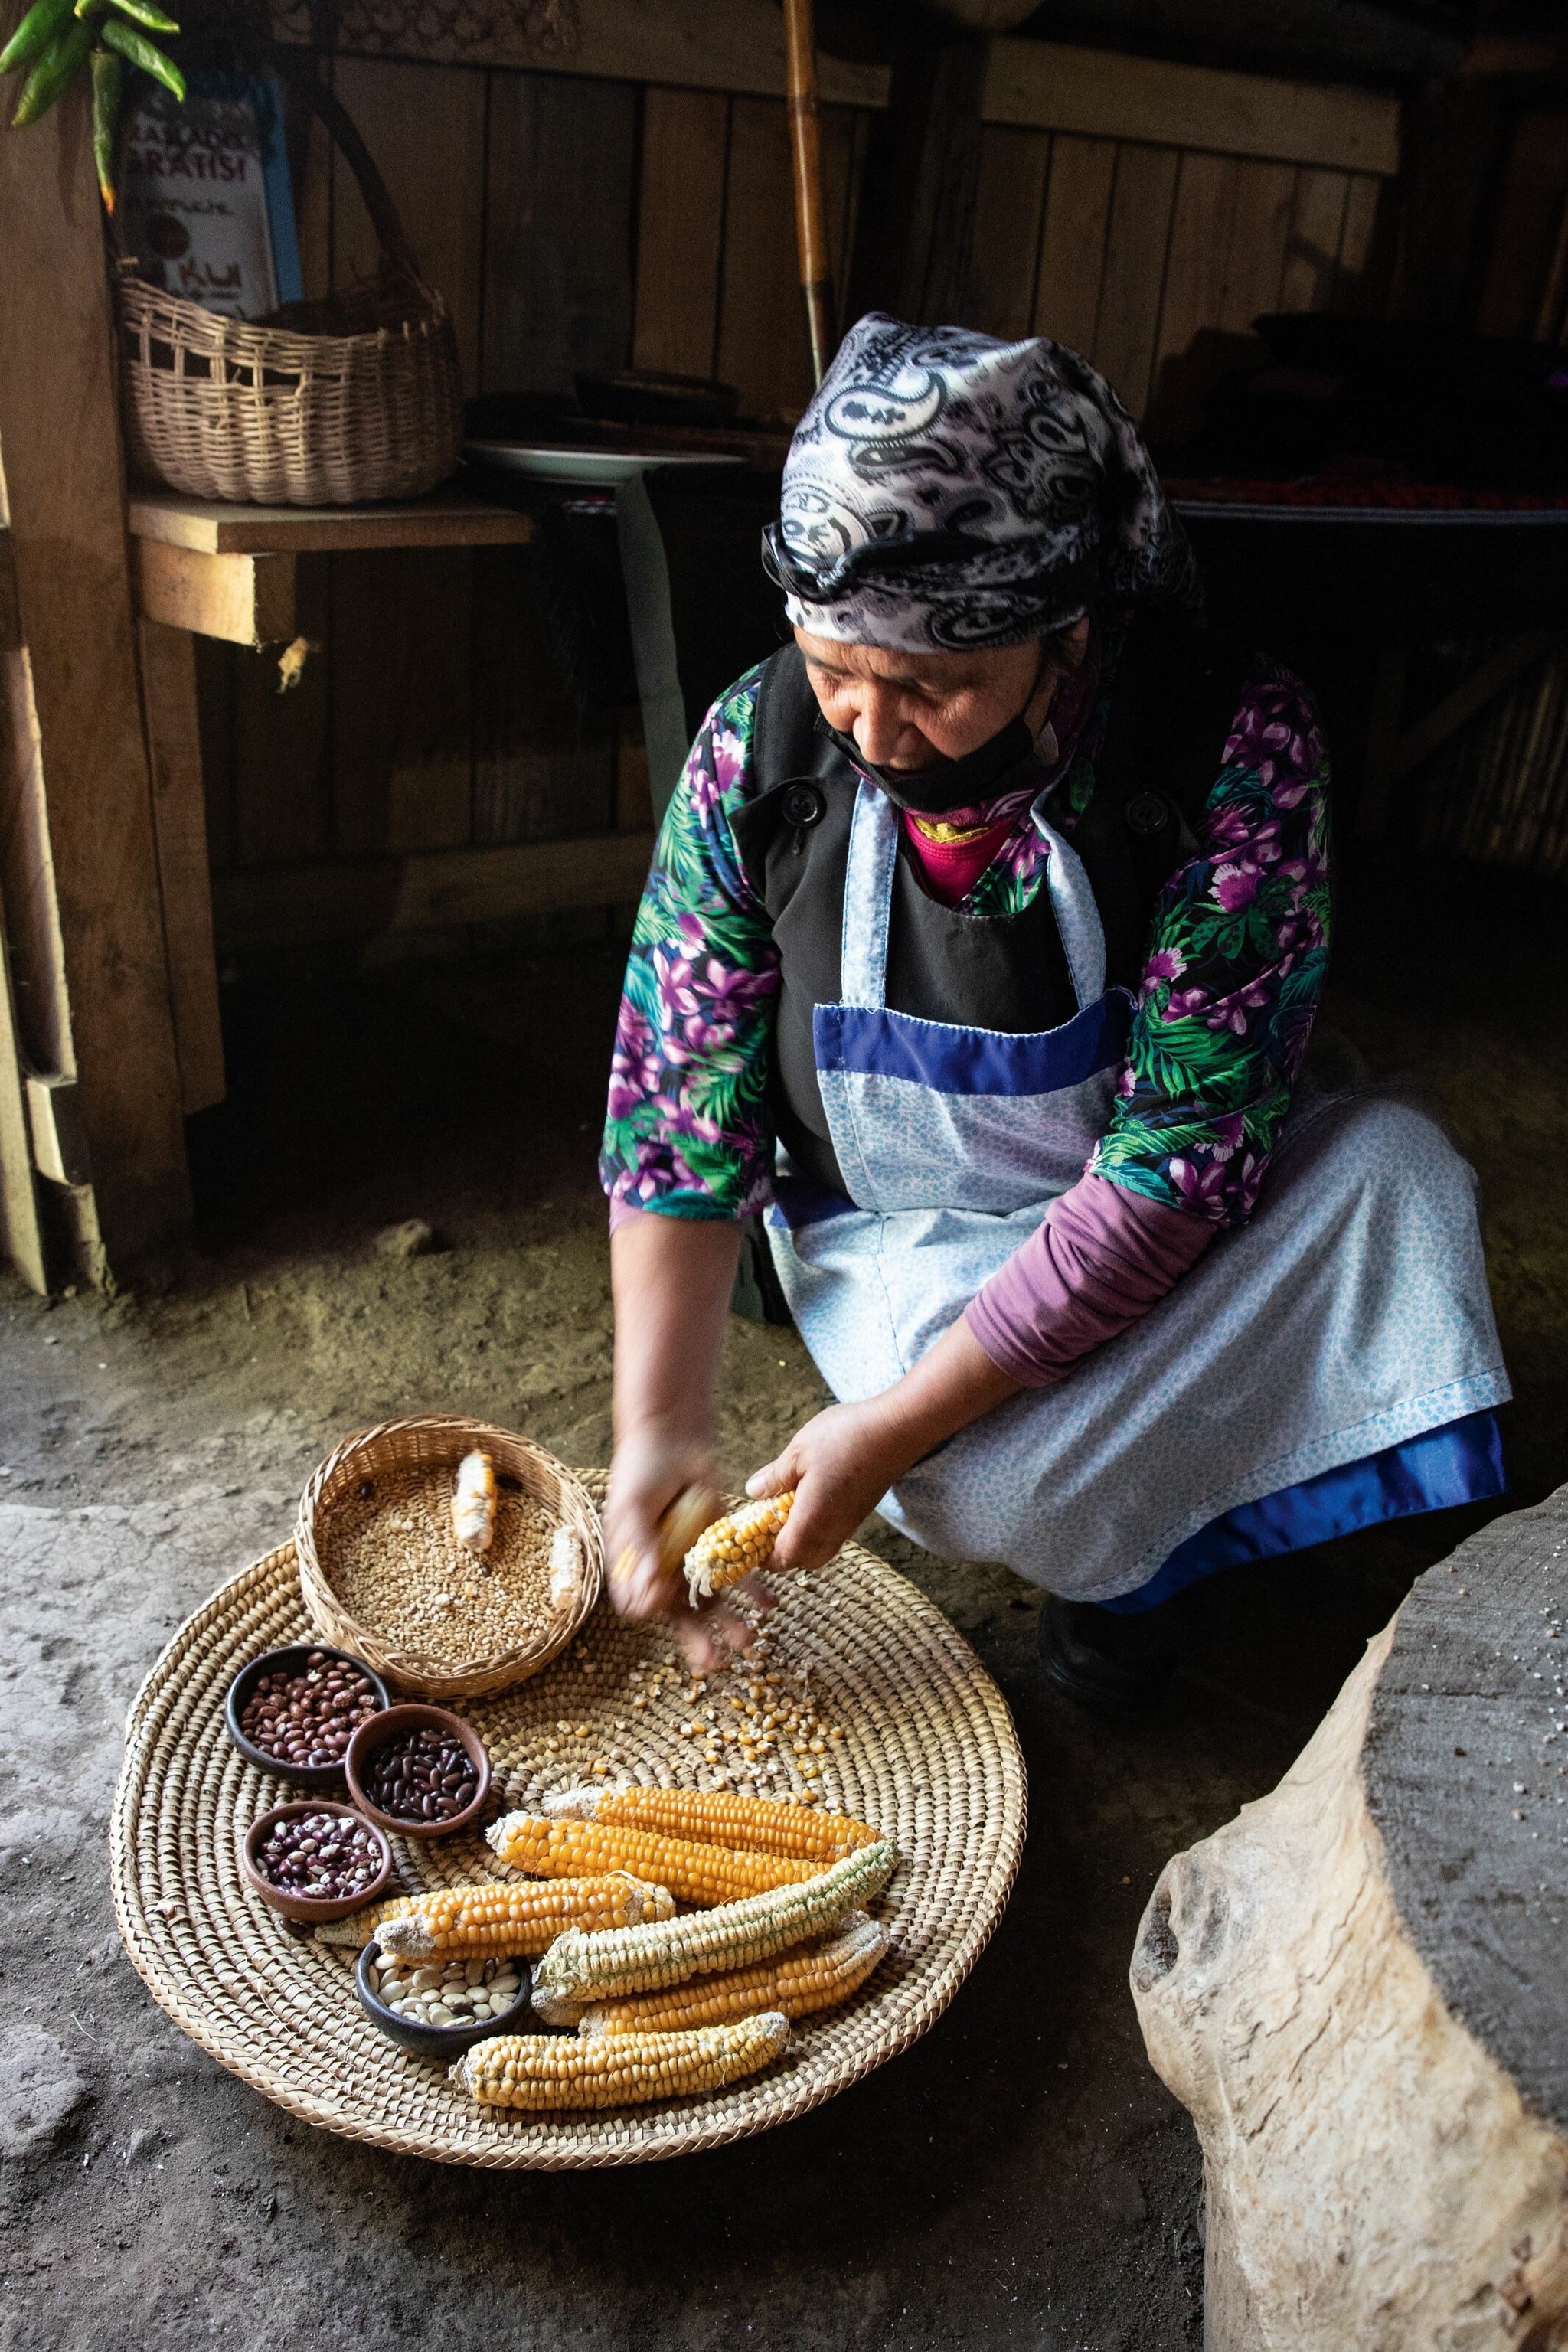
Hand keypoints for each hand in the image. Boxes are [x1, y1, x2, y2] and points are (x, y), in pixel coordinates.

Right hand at [603, 1425, 765, 1671]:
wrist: (671, 1436)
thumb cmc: (639, 1473)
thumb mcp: (632, 1510)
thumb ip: (640, 1552)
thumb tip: (648, 1602)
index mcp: (633, 1566)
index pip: (640, 1604)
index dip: (653, 1613)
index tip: (664, 1608)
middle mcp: (664, 1570)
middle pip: (681, 1614)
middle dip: (699, 1640)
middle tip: (715, 1663)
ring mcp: (696, 1560)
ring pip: (715, 1600)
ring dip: (731, 1622)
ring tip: (750, 1640)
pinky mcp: (723, 1544)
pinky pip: (740, 1572)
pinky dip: (755, 1589)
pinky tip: (770, 1603)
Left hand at [744, 1317, 1022, 1572]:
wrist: (899, 1429)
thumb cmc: (846, 1437)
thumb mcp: (799, 1451)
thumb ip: (774, 1477)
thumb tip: (753, 1493)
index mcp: (812, 1520)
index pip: (783, 1558)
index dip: (762, 1556)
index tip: (746, 1539)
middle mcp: (833, 1529)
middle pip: (803, 1560)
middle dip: (780, 1551)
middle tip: (763, 1524)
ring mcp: (850, 1521)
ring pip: (821, 1548)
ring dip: (799, 1539)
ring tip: (783, 1509)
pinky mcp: (861, 1510)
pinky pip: (834, 1533)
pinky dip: (816, 1527)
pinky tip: (808, 1497)